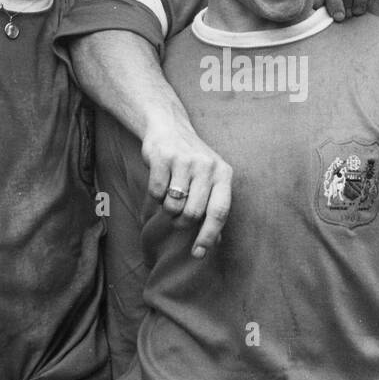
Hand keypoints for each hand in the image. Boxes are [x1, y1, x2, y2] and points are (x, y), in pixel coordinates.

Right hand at [142, 110, 232, 257]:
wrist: (169, 126)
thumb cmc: (191, 161)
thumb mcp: (210, 179)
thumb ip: (213, 207)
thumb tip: (215, 243)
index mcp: (223, 173)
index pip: (219, 212)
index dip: (209, 236)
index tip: (198, 253)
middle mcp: (207, 166)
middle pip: (193, 213)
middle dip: (182, 222)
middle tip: (177, 218)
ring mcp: (185, 160)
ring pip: (173, 205)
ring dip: (167, 210)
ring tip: (169, 199)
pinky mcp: (163, 157)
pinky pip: (156, 192)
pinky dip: (154, 197)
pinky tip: (159, 184)